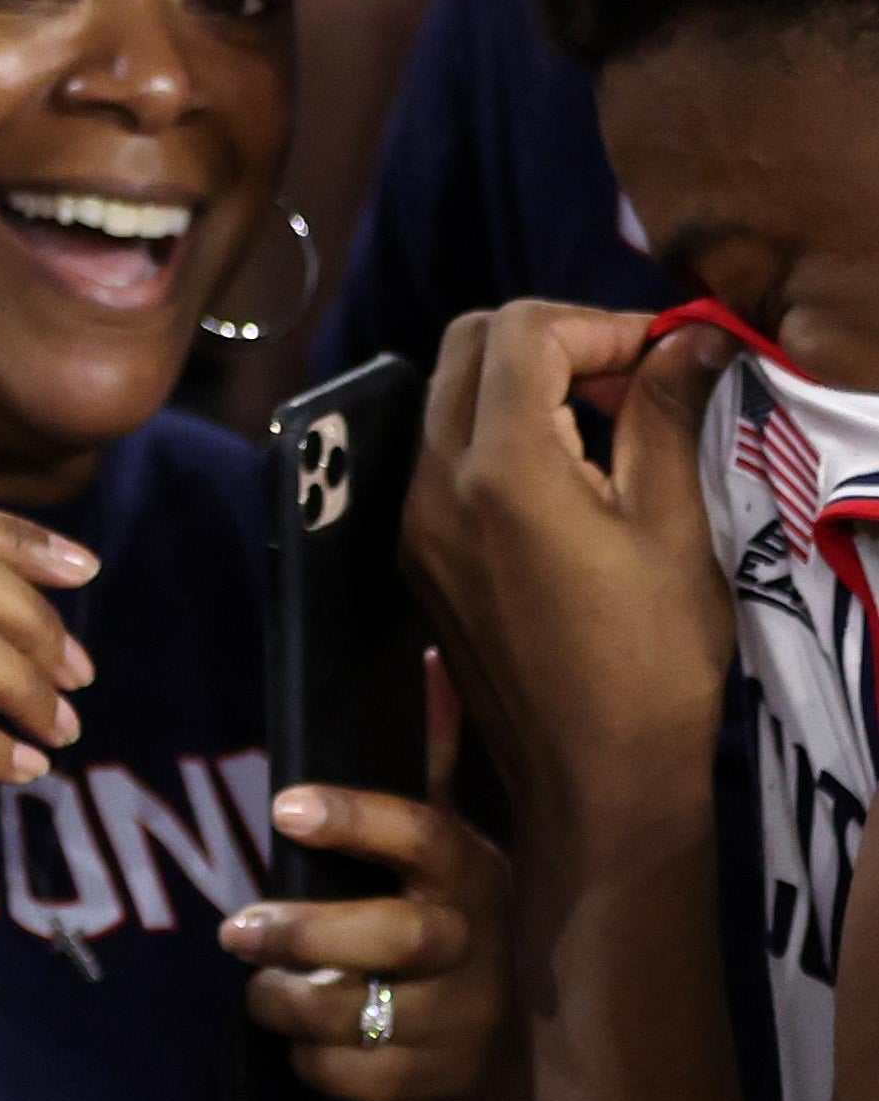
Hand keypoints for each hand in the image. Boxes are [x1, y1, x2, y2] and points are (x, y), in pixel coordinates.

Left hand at [224, 765, 522, 1100]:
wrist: (519, 1052)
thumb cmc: (457, 925)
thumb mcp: (449, 845)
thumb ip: (428, 763)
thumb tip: (423, 662)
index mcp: (475, 878)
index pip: (426, 838)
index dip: (358, 819)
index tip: (284, 807)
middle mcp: (480, 950)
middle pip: (397, 939)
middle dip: (305, 932)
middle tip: (234, 928)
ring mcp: (466, 1024)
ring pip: (363, 1015)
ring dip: (288, 1001)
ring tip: (258, 986)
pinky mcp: (440, 1087)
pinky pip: (353, 1076)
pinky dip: (310, 1059)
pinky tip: (301, 1041)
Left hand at [407, 300, 733, 849]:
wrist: (591, 778)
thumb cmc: (652, 659)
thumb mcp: (675, 526)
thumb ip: (667, 417)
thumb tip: (690, 339)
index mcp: (500, 471)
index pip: (519, 331)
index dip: (599, 322)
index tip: (662, 355)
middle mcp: (431, 486)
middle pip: (465, 347)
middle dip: (551, 338)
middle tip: (632, 377)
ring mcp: (410, 522)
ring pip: (445, 399)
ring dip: (520, 384)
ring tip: (609, 422)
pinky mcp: (414, 555)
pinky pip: (438, 458)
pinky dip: (495, 435)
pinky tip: (568, 472)